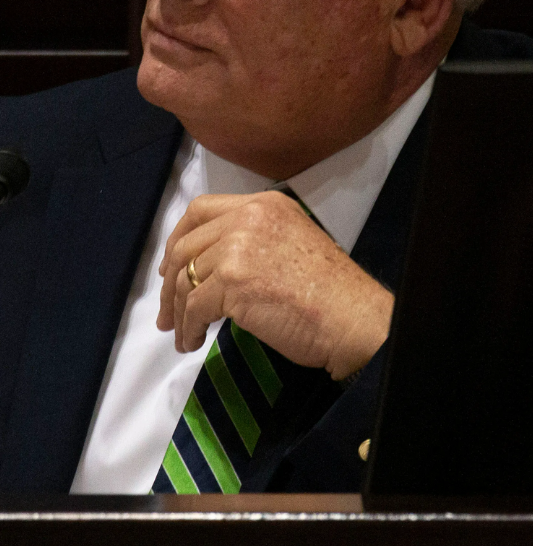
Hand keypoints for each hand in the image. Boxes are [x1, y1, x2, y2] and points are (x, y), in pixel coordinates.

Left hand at [156, 191, 393, 379]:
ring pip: (186, 279)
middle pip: (186, 245)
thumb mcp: (292, 242)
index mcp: (265, 204)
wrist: (352, 315)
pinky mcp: (234, 281)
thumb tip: (210, 267)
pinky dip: (188, 329)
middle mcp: (249, 217)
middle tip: (167, 312)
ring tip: (183, 334)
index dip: (178, 238)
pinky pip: (194, 308)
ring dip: (179, 312)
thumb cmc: (331, 290)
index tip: (170, 266)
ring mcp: (239, 246)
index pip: (202, 209)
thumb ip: (254, 240)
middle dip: (170, 283)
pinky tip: (194, 342)